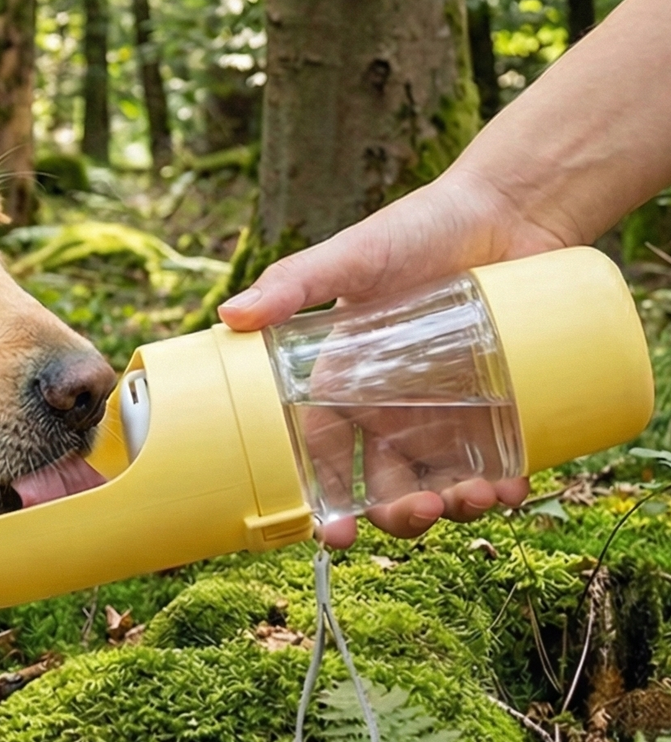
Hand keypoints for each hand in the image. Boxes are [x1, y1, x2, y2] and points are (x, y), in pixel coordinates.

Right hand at [225, 170, 541, 543]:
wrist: (509, 209)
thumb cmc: (421, 229)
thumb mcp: (352, 256)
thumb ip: (293, 282)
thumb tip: (230, 314)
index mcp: (344, 383)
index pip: (323, 455)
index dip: (324, 499)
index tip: (334, 532)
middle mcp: (392, 407)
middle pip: (384, 485)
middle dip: (395, 515)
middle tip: (415, 511)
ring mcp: (448, 411)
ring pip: (439, 484)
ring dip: (451, 508)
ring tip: (472, 496)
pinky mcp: (501, 407)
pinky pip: (499, 465)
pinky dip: (504, 489)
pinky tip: (511, 487)